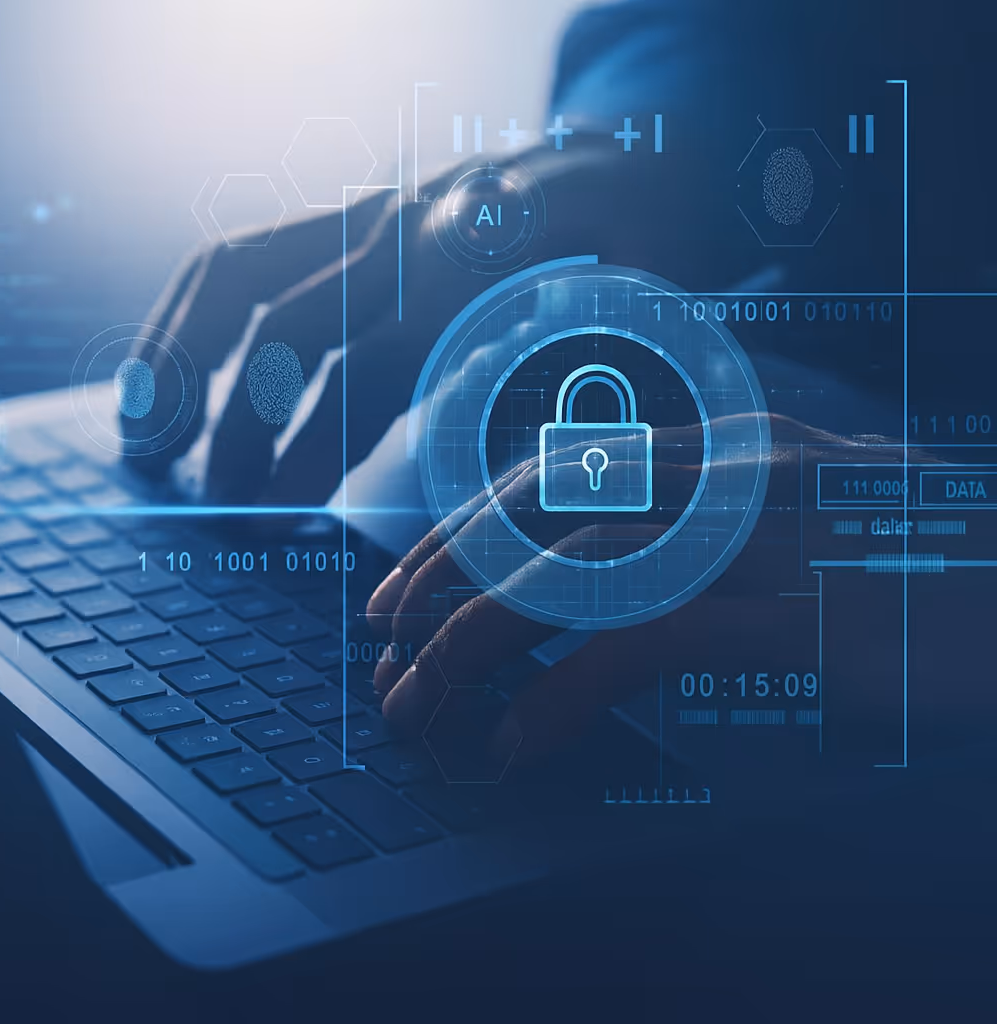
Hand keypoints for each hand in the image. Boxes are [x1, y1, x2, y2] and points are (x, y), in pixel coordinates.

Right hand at [120, 144, 751, 505]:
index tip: (279, 517)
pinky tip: (165, 382)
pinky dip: (187, 321)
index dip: (311, 442)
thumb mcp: (653, 312)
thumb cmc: (658, 247)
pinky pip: (243, 258)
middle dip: (229, 416)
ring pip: (236, 270)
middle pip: (282, 314)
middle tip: (209, 500)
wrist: (656, 149)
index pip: (369, 357)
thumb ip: (586, 383)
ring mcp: (370, 211)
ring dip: (177, 359)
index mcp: (484, 252)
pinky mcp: (350, 217)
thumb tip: (522, 480)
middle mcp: (408, 222)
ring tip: (145, 445)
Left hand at [366, 415, 939, 769]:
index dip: (461, 531)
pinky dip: (560, 696)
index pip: (553, 475)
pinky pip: (642, 648)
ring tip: (424, 706)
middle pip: (539, 515)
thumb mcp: (810, 523)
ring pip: (572, 574)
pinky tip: (519, 742)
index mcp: (728, 450)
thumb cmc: (929, 567)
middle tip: (386, 649)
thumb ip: (713, 531)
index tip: (404, 588)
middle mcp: (733, 475)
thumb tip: (613, 573)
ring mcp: (767, 538)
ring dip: (474, 645)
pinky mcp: (803, 616)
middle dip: (442, 582)